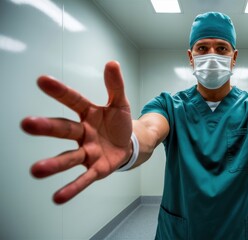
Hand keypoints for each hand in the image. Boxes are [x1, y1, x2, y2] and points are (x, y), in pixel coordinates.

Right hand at [21, 61, 131, 203]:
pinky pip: (85, 178)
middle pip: (64, 129)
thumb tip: (112, 63)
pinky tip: (58, 197)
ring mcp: (88, 152)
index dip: (60, 91)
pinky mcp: (97, 168)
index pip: (73, 100)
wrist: (129, 144)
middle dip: (47, 128)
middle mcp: (83, 133)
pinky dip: (73, 187)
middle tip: (27, 124)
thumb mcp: (120, 103)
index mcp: (88, 114)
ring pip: (69, 157)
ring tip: (35, 170)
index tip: (42, 80)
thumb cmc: (119, 123)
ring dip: (53, 164)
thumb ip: (115, 85)